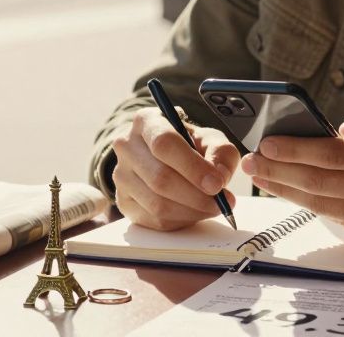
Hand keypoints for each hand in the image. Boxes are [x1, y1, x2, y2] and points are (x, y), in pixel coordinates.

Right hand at [111, 107, 239, 230]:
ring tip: (212, 207)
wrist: (167, 157)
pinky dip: (181, 220)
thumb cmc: (190, 146)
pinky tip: (194, 211)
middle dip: (196, 195)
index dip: (193, 167)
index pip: (164, 144)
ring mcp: (121, 175)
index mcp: (147, 122)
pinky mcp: (123, 201)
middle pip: (160, 178)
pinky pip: (154, 220)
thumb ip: (220, 153)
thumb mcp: (210, 139)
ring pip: (157, 203)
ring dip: (192, 211)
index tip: (217, 184)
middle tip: (222, 202)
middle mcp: (127, 147)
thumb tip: (218, 178)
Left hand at [241, 96, 343, 246]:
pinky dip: (312, 204)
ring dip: (286, 191)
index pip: (332, 155)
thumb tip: (337, 128)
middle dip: (278, 172)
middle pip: (318, 183)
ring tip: (262, 177)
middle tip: (251, 162)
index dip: (295, 150)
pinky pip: (338, 218)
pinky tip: (293, 191)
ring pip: (322, 205)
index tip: (267, 143)